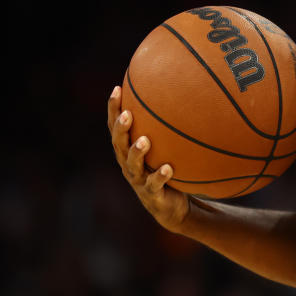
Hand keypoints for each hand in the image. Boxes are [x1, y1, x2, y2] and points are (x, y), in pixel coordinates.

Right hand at [107, 86, 190, 230]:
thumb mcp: (165, 148)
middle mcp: (128, 164)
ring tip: (144, 141)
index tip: (117, 88)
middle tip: (127, 114)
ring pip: (132, 165)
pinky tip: (168, 168)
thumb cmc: (168, 169)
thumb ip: (167, 126)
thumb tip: (182, 92)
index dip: (113, 109)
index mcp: (127, 150)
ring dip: (137, 153)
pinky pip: (154, 185)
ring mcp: (138, 180)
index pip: (115, 126)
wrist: (173, 207)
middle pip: (118, 144)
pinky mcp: (151, 195)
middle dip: (121, 129)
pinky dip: (160, 176)